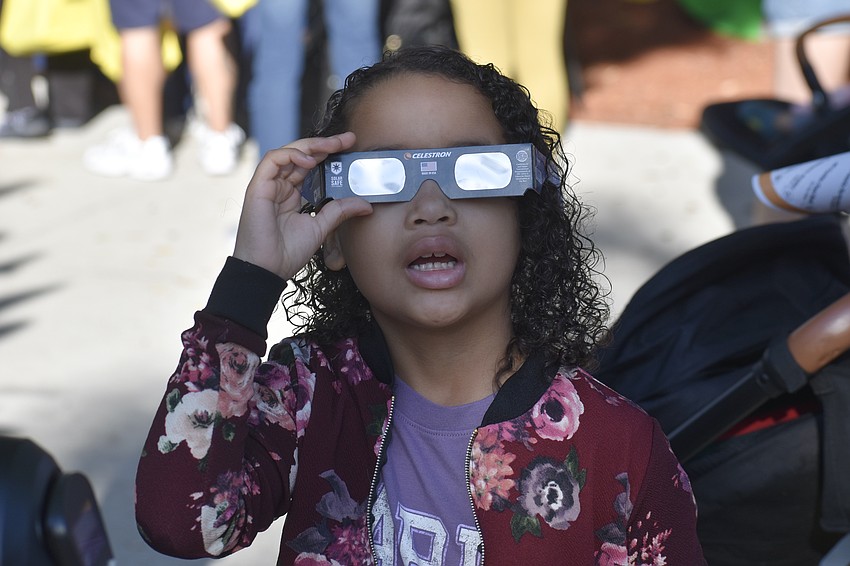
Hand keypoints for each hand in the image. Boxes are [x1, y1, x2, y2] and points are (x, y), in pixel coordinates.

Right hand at [232, 133, 372, 279]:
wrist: (267, 270)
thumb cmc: (287, 253)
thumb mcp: (320, 228)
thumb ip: (339, 212)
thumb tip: (365, 204)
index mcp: (292, 195)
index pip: (310, 166)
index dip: (328, 154)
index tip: (349, 147)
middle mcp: (279, 186)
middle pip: (301, 155)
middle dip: (324, 145)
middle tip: (347, 140)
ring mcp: (268, 185)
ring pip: (287, 153)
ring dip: (310, 146)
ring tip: (331, 146)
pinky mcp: (258, 187)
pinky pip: (272, 160)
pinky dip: (291, 155)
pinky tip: (309, 161)